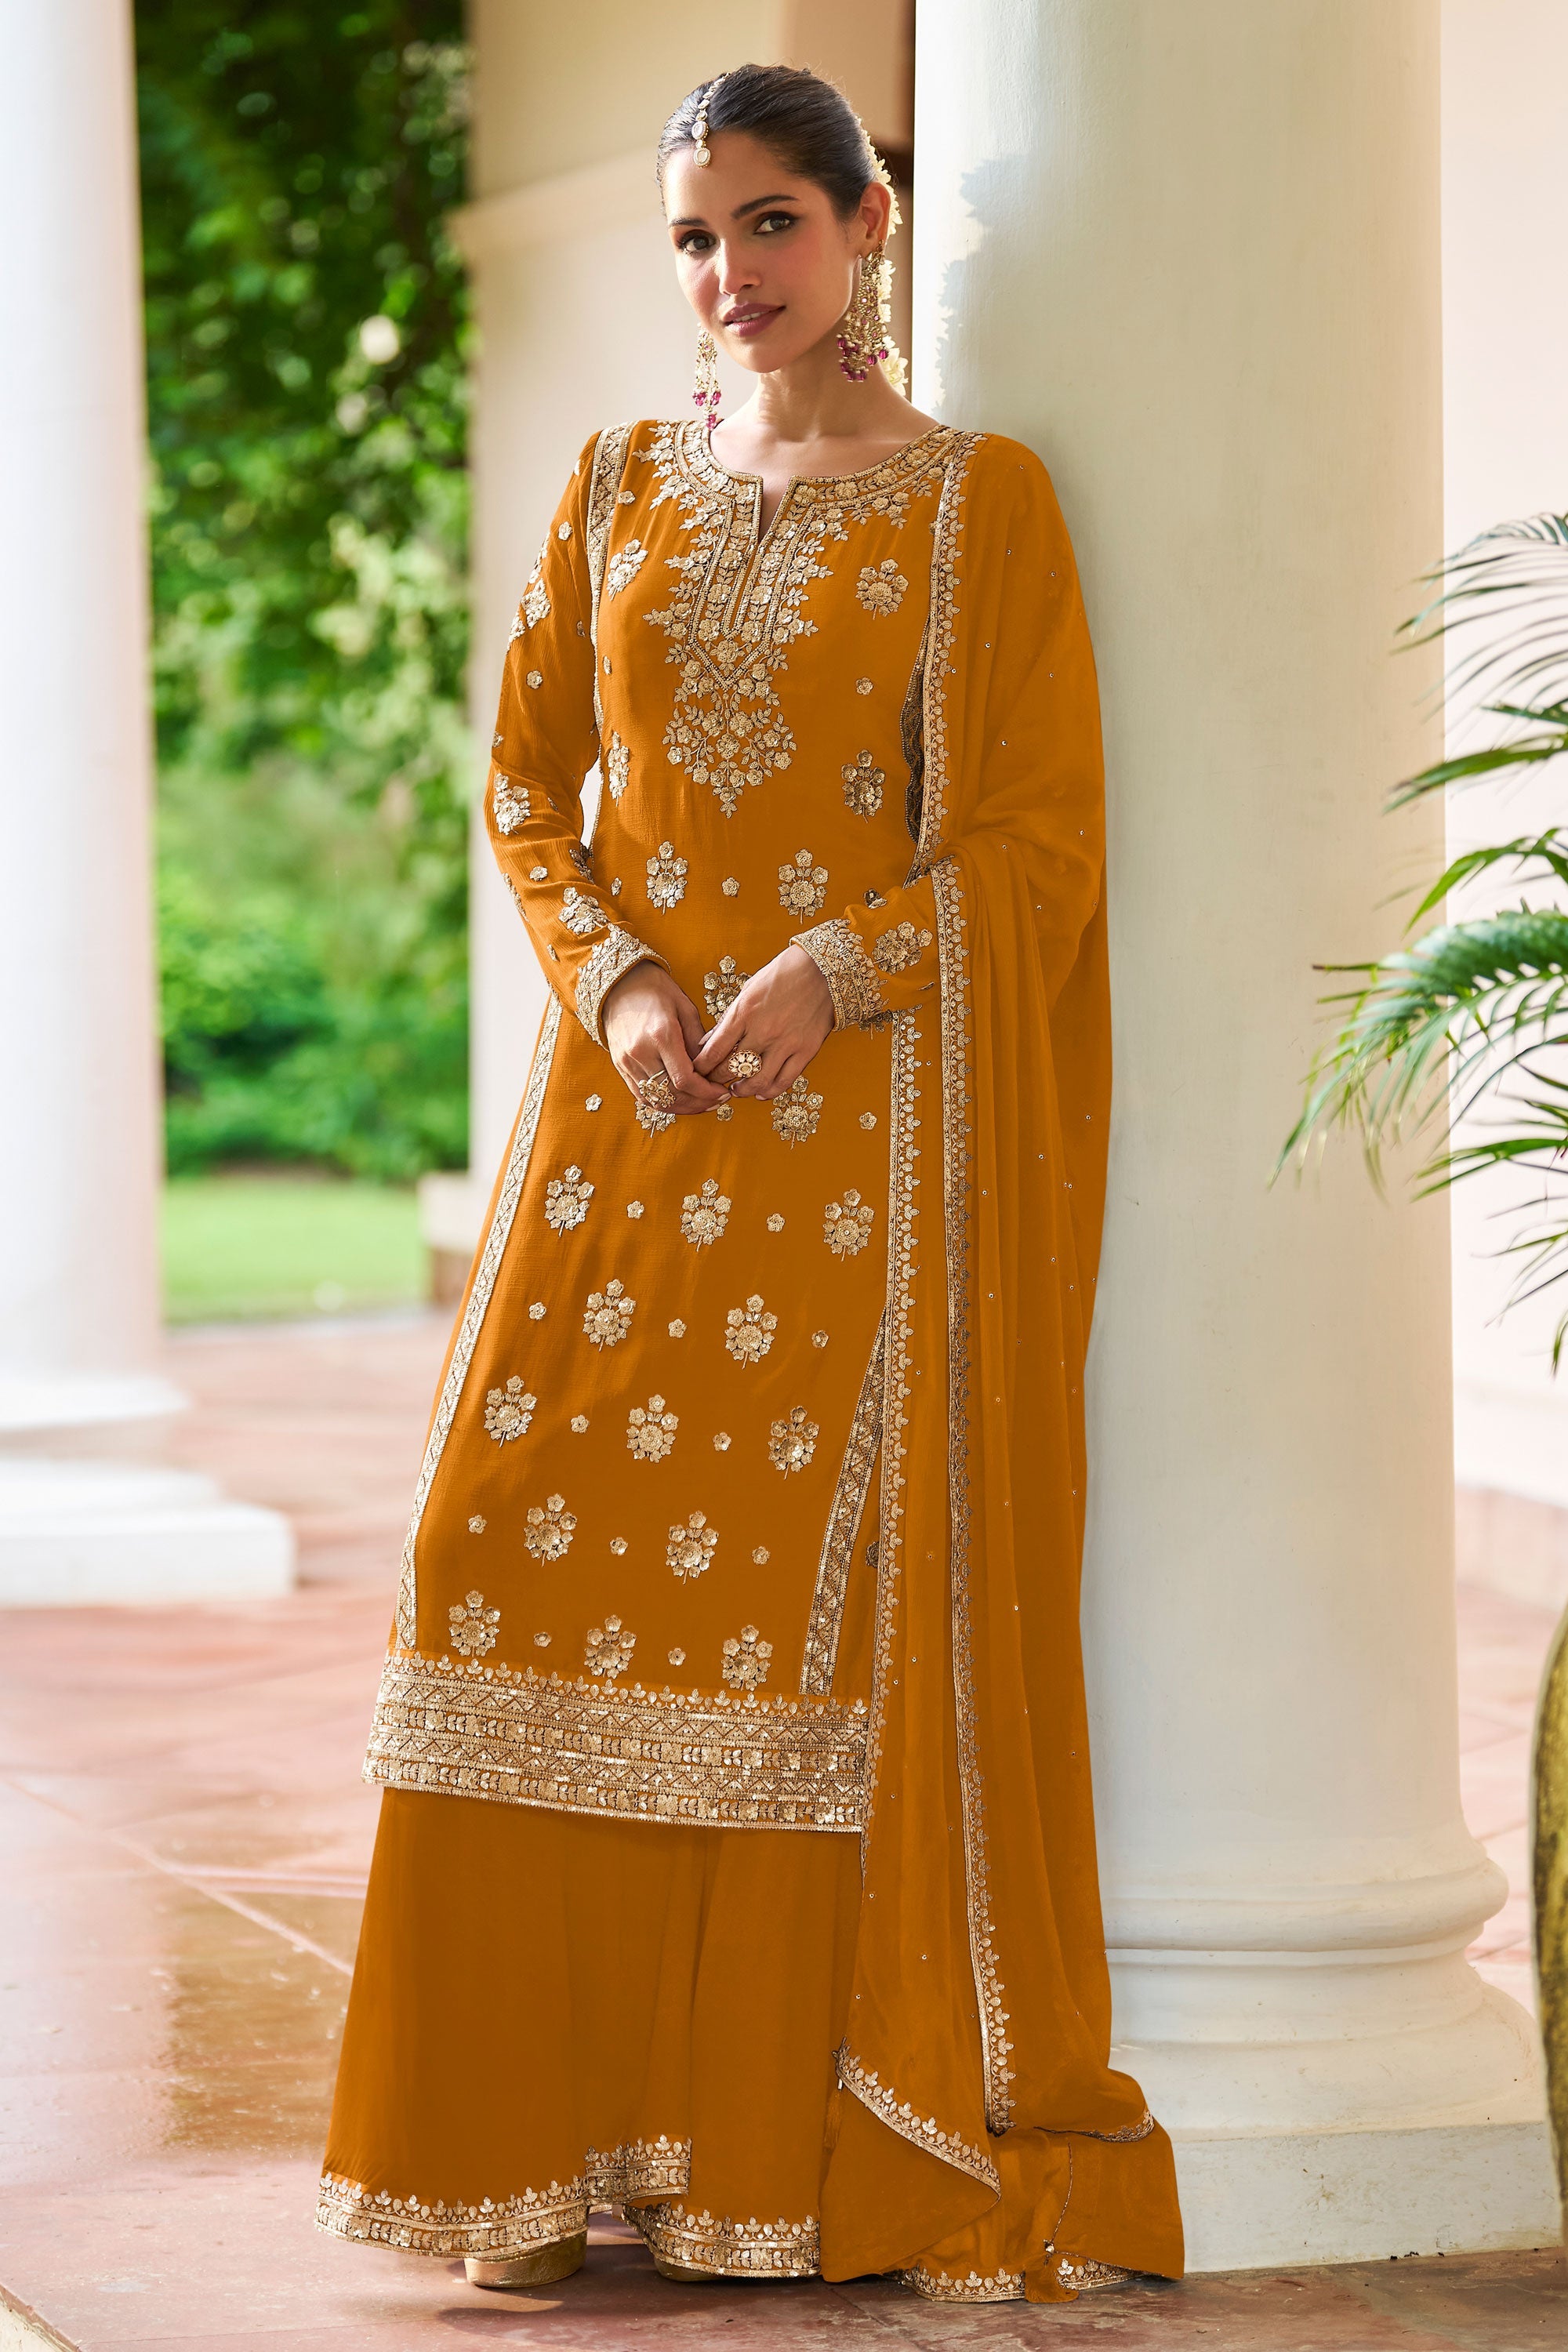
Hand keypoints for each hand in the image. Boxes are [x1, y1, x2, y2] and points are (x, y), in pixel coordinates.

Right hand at [601, 963, 731, 1115]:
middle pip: (672, 1094)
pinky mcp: (620, 1067)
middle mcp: (641, 1052)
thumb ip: (699, 1042)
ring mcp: (627, 1062)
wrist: (619, 985)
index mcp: (661, 1035)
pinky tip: (680, 1100)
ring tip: (701, 1104)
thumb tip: (712, 1070)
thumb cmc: (656, 991)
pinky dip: (663, 1103)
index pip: (685, 1079)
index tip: (721, 1092)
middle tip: (716, 1101)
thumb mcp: (686, 1010)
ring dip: (682, 1107)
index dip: (706, 1092)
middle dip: (698, 1103)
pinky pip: (642, 1096)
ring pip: (657, 1100)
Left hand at [692, 944, 834, 1098]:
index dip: (701, 1067)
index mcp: (744, 1013)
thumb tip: (707, 1043)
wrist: (821, 969)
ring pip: (757, 1081)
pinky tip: (761, 1092)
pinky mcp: (806, 1050)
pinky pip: (785, 1080)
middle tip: (711, 1083)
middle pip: (731, 1069)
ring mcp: (786, 1043)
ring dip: (742, 1090)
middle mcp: (763, 1031)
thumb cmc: (781, 975)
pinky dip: (770, 1091)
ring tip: (736, 1090)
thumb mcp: (747, 991)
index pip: (714, 1050)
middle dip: (716, 1080)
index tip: (696, 1072)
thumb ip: (728, 1019)